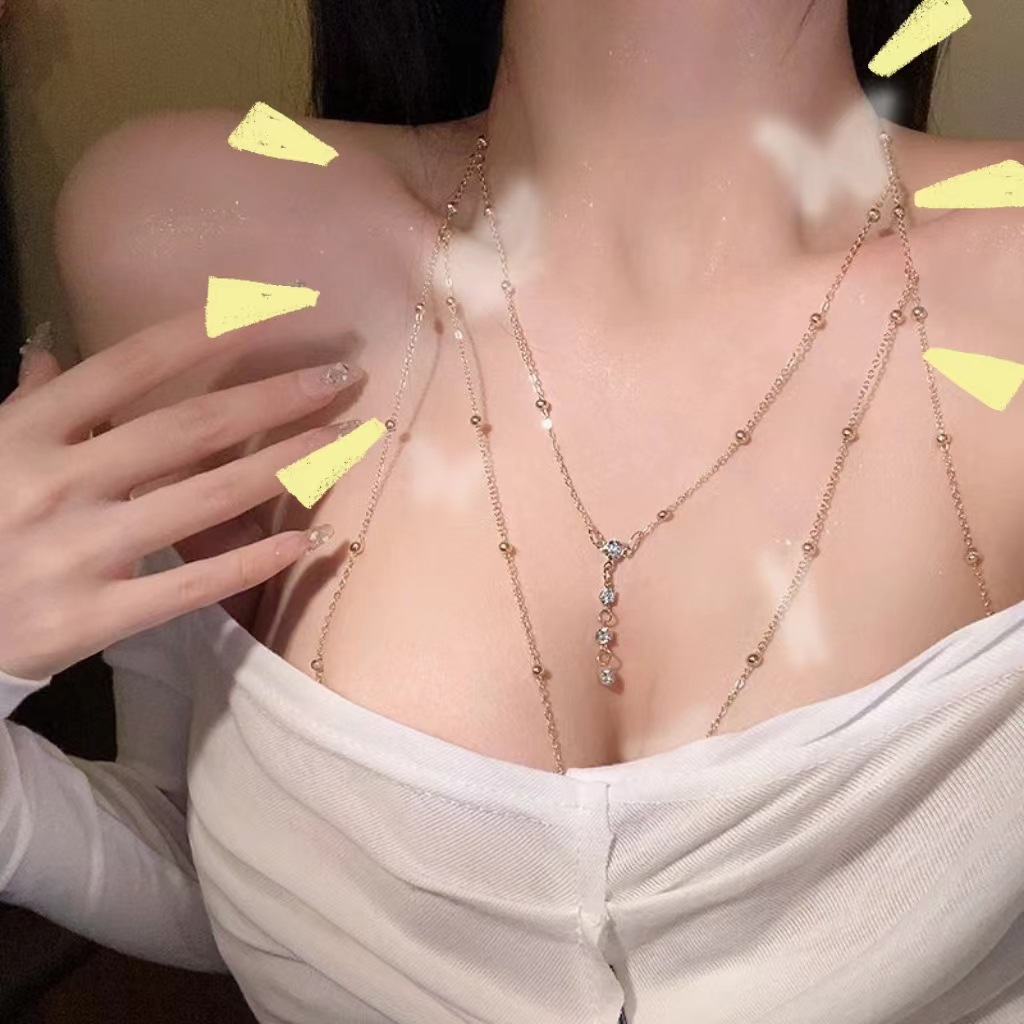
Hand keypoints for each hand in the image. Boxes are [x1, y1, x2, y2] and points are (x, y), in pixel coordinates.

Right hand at [0, 309, 361, 679]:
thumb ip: (26, 402)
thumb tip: (53, 348)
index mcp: (29, 432)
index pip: (132, 365)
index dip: (209, 331)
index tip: (277, 309)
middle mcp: (61, 482)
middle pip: (191, 428)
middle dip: (275, 397)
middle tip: (342, 377)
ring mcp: (81, 551)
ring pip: (208, 498)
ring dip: (288, 465)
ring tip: (345, 441)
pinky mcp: (96, 616)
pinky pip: (194, 586)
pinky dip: (257, 561)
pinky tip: (311, 539)